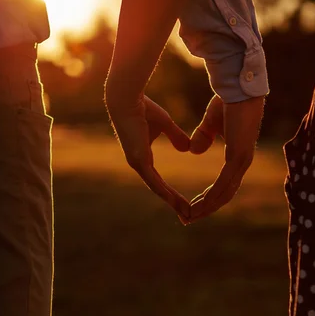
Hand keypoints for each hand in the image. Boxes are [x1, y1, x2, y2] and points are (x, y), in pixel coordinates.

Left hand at [106, 95, 190, 223]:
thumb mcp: (165, 124)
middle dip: (173, 204)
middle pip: (158, 189)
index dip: (170, 192)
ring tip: (187, 215)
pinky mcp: (139, 161)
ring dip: (173, 203)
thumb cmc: (143, 108)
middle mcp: (138, 163)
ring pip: (157, 190)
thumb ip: (175, 136)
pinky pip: (155, 182)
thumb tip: (186, 148)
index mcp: (142, 156)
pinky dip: (167, 194)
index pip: (158, 180)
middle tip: (186, 217)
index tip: (183, 202)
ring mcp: (138, 164)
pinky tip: (178, 203)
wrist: (127, 99)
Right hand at [189, 94, 264, 220]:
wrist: (237, 88)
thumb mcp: (210, 123)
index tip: (193, 205)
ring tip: (191, 216)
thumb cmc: (227, 101)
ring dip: (207, 207)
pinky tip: (201, 204)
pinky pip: (224, 183)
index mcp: (237, 155)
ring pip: (224, 193)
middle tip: (189, 219)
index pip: (224, 185)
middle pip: (225, 194)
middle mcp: (242, 162)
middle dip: (206, 208)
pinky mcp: (238, 157)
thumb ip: (203, 136)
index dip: (209, 197)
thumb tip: (194, 151)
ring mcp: (242, 160)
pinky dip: (212, 196)